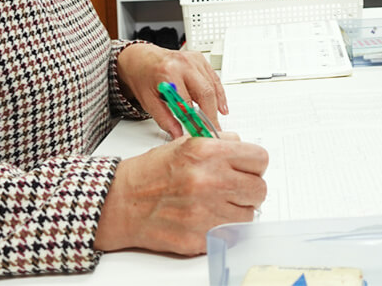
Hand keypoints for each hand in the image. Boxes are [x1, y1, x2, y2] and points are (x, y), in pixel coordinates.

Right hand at [93, 134, 268, 254]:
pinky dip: (223, 228)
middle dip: (249, 188)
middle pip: (259, 189)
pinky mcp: (200, 237)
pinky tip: (206, 218)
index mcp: (207, 153)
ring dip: (237, 210)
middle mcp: (209, 181)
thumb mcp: (185, 144)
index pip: (260, 159)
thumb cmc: (150, 173)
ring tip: (217, 204)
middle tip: (234, 188)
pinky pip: (231, 234)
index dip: (254, 164)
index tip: (247, 169)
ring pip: (249, 214)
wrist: (122, 202)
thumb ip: (219, 143)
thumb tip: (242, 147)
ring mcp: (206, 212)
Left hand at [116, 43, 227, 136]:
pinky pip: (214, 78)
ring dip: (216, 106)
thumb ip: (165, 119)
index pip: (188, 102)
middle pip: (206, 92)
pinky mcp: (200, 59)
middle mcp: (184, 64)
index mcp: (169, 73)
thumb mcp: (148, 101)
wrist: (141, 59)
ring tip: (215, 122)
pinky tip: (221, 107)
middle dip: (211, 115)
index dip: (195, 120)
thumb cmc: (143, 77)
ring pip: (213, 86)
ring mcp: (194, 60)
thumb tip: (178, 134)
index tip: (199, 132)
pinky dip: (219, 94)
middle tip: (211, 130)